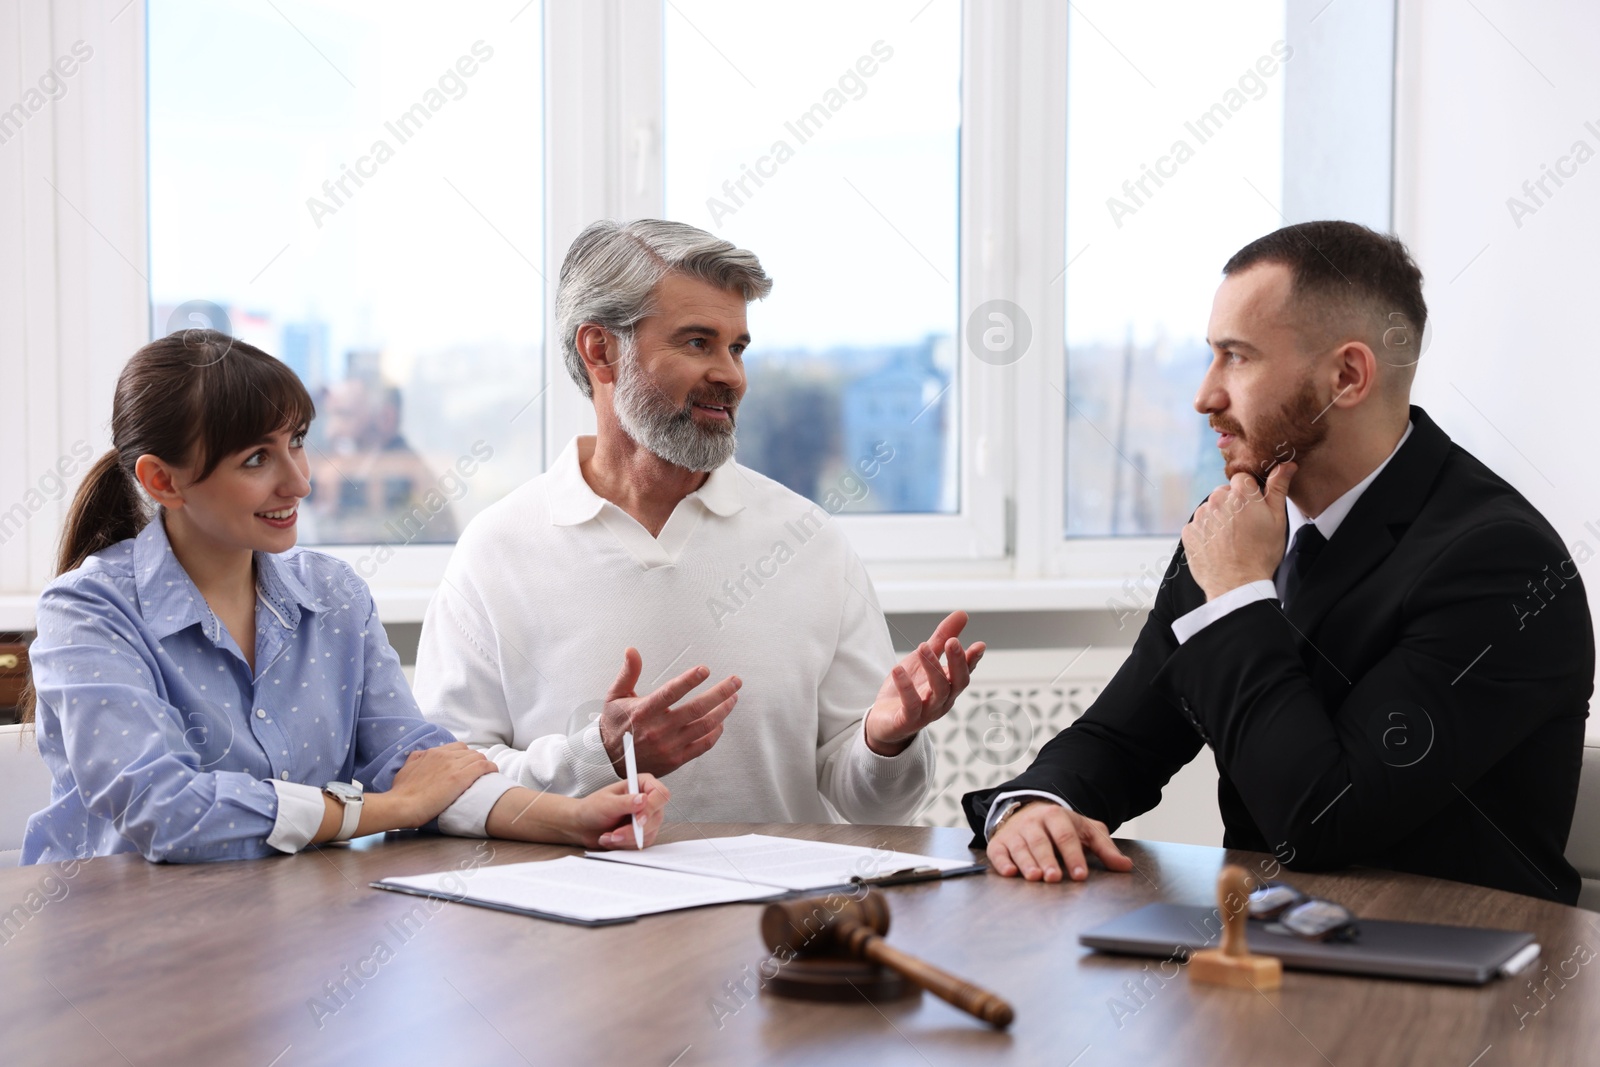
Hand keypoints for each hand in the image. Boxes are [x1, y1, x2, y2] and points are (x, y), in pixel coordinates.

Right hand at [387, 741, 497, 825]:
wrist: (402, 804)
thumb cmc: (401, 792)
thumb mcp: (405, 769)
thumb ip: (415, 760)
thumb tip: (419, 756)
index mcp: (432, 753)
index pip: (457, 747)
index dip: (464, 756)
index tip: (466, 765)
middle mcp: (444, 755)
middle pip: (469, 752)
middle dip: (475, 761)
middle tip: (477, 772)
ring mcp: (453, 765)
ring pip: (478, 757)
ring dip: (483, 765)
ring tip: (487, 775)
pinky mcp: (460, 778)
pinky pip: (483, 766)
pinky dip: (490, 768)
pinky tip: (493, 773)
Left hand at [575, 775, 668, 849]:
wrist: (583, 825)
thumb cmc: (592, 808)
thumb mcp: (606, 803)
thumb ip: (625, 802)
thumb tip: (643, 799)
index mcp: (641, 784)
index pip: (660, 794)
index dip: (652, 808)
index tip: (638, 820)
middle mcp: (648, 800)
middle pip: (656, 817)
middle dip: (634, 830)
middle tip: (615, 834)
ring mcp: (648, 818)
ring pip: (649, 833)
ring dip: (626, 838)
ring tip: (608, 835)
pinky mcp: (643, 833)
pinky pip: (642, 843)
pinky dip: (625, 844)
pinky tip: (612, 839)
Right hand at [598, 649, 740, 777]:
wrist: (610, 760)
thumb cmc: (615, 726)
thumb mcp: (615, 696)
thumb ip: (628, 673)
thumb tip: (632, 651)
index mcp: (644, 711)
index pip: (671, 692)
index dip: (689, 680)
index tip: (705, 670)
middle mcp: (659, 729)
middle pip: (697, 709)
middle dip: (721, 693)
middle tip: (735, 682)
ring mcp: (670, 745)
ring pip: (705, 726)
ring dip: (723, 710)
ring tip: (733, 698)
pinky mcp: (676, 759)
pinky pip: (703, 745)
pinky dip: (716, 733)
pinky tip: (721, 722)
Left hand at [864, 611, 986, 755]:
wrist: (883, 722)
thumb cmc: (907, 690)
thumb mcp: (923, 659)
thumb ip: (941, 639)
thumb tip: (963, 614)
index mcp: (948, 685)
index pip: (965, 671)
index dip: (972, 659)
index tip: (979, 645)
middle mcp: (943, 700)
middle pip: (957, 682)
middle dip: (957, 662)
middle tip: (954, 642)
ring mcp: (927, 712)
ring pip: (938, 692)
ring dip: (932, 668)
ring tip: (922, 647)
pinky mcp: (908, 721)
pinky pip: (911, 705)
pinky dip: (906, 688)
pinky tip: (898, 669)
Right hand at [986, 800, 1133, 881]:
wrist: (1026, 811)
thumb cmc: (1061, 827)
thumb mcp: (1085, 831)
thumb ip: (1105, 848)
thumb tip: (1125, 866)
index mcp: (1056, 816)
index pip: (1066, 835)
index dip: (1073, 855)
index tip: (1080, 874)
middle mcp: (1034, 822)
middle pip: (1041, 841)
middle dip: (1048, 860)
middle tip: (1054, 877)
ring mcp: (1015, 832)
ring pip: (1020, 847)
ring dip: (1027, 863)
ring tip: (1035, 877)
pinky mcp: (1000, 843)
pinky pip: (998, 852)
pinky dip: (1002, 862)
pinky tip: (1009, 872)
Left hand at [1181, 462, 1296, 600]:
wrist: (1237, 584)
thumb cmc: (1262, 554)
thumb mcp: (1278, 519)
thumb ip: (1278, 488)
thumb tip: (1286, 465)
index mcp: (1241, 494)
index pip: (1242, 479)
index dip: (1249, 493)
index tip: (1254, 508)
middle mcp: (1216, 500)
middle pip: (1225, 493)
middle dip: (1234, 505)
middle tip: (1245, 527)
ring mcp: (1200, 516)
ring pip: (1211, 509)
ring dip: (1219, 518)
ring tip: (1232, 539)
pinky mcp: (1189, 531)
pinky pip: (1199, 525)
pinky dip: (1207, 532)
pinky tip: (1219, 546)